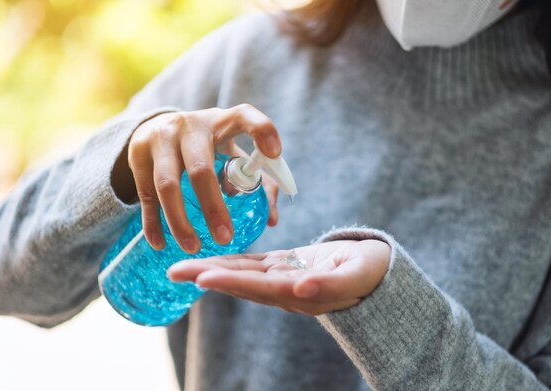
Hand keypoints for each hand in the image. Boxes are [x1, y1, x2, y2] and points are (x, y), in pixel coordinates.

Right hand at [115, 104, 281, 252]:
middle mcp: (189, 126)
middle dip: (213, 207)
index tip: (274, 153)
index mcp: (221, 121)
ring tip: (194, 247)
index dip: (261, 131)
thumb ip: (258, 182)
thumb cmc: (210, 146)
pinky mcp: (137, 155)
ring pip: (167, 185)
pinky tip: (160, 244)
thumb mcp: (232, 152)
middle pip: (200, 169)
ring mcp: (160, 138)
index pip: (244, 116)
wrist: (159, 127)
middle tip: (224, 238)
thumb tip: (271, 220)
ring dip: (179, 222)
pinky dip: (153, 223)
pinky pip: (145, 194)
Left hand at [168, 240, 390, 315]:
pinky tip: (210, 258)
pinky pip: (252, 265)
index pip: (258, 287)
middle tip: (173, 271)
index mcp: (300, 292)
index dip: (230, 282)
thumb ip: (331, 284)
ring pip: (241, 274)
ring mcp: (282, 279)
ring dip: (211, 269)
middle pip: (240, 283)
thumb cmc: (372, 272)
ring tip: (181, 267)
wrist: (377, 272)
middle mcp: (284, 289)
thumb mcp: (358, 276)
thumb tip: (301, 288)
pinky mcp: (284, 267)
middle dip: (206, 276)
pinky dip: (229, 262)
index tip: (201, 278)